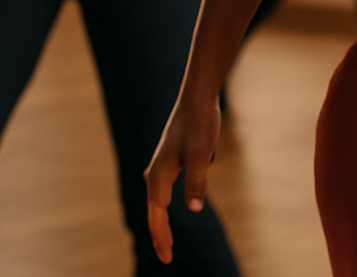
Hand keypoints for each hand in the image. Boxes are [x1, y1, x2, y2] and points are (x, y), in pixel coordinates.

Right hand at [145, 92, 220, 265]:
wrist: (197, 97)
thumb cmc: (200, 124)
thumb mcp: (202, 153)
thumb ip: (197, 181)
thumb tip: (193, 208)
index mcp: (159, 176)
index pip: (158, 216)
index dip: (162, 238)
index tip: (168, 258)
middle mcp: (155, 174)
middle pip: (154, 212)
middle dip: (159, 236)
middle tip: (167, 258)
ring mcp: (160, 168)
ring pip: (157, 203)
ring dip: (160, 223)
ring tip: (166, 243)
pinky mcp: (169, 162)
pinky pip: (163, 192)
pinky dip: (164, 208)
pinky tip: (167, 211)